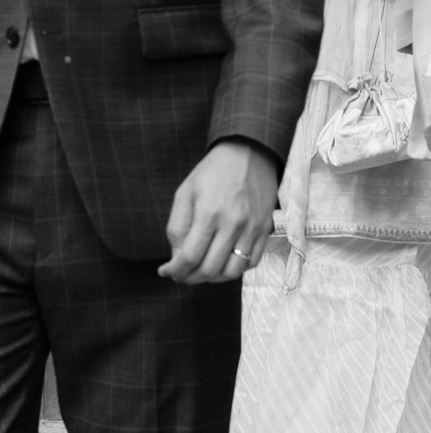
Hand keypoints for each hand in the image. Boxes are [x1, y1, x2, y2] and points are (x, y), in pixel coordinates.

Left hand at [158, 139, 278, 282]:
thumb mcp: (185, 192)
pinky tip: (222, 262)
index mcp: (208, 212)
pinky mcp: (266, 231)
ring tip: (201, 271)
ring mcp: (252, 229)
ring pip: (232, 272)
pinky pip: (252, 263)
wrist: (248, 154)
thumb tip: (177, 257)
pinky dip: (235, 270)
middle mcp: (233, 224)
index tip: (166, 271)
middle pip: (210, 269)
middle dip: (191, 278)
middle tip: (181, 275)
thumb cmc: (212, 172)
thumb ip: (178, 226)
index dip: (176, 270)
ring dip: (213, 278)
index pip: (190, 256)